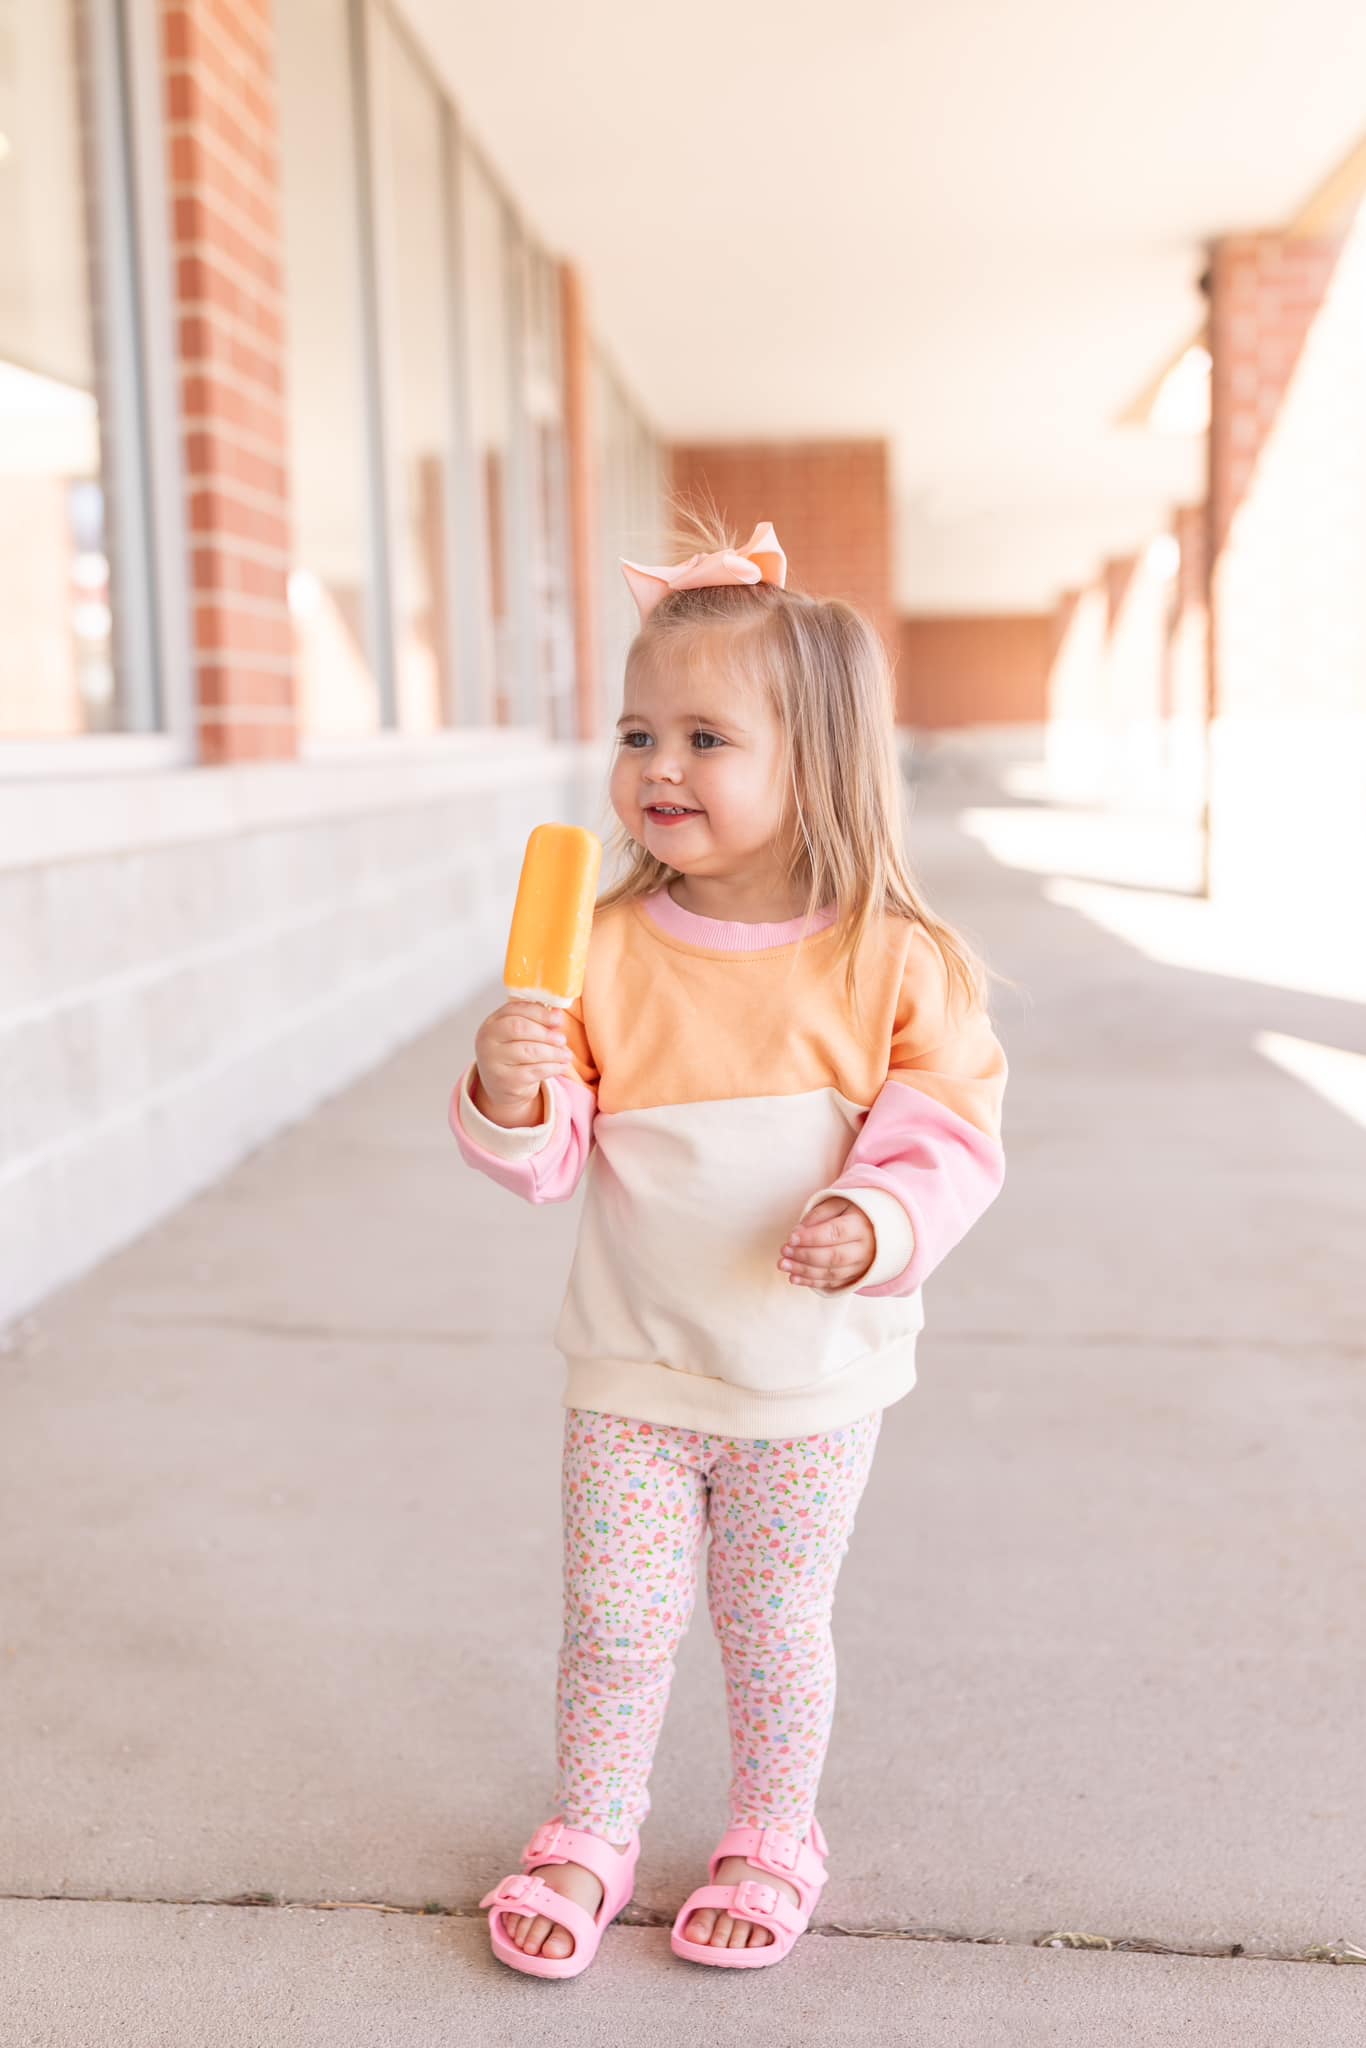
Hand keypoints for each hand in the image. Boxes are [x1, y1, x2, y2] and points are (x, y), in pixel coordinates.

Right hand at [471, 1000, 576, 1127]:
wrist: (502, 1086)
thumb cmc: (514, 1054)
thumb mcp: (520, 1035)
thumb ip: (536, 1021)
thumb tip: (558, 1015)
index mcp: (492, 1023)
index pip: (514, 1010)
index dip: (539, 1012)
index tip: (559, 1018)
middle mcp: (487, 1041)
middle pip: (519, 1028)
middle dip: (545, 1033)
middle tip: (562, 1039)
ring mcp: (493, 1062)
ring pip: (529, 1051)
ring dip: (554, 1052)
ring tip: (566, 1055)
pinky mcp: (506, 1081)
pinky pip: (535, 1071)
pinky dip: (553, 1068)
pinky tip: (562, 1066)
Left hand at [778, 1197, 875, 1291]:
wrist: (876, 1230)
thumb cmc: (852, 1213)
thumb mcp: (838, 1204)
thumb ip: (818, 1215)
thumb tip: (798, 1232)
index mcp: (861, 1226)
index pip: (835, 1233)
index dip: (812, 1237)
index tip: (791, 1238)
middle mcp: (864, 1249)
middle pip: (834, 1256)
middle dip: (805, 1256)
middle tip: (784, 1251)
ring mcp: (861, 1266)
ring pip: (831, 1273)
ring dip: (804, 1271)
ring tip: (783, 1264)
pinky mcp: (855, 1278)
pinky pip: (832, 1284)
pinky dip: (811, 1283)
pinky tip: (794, 1278)